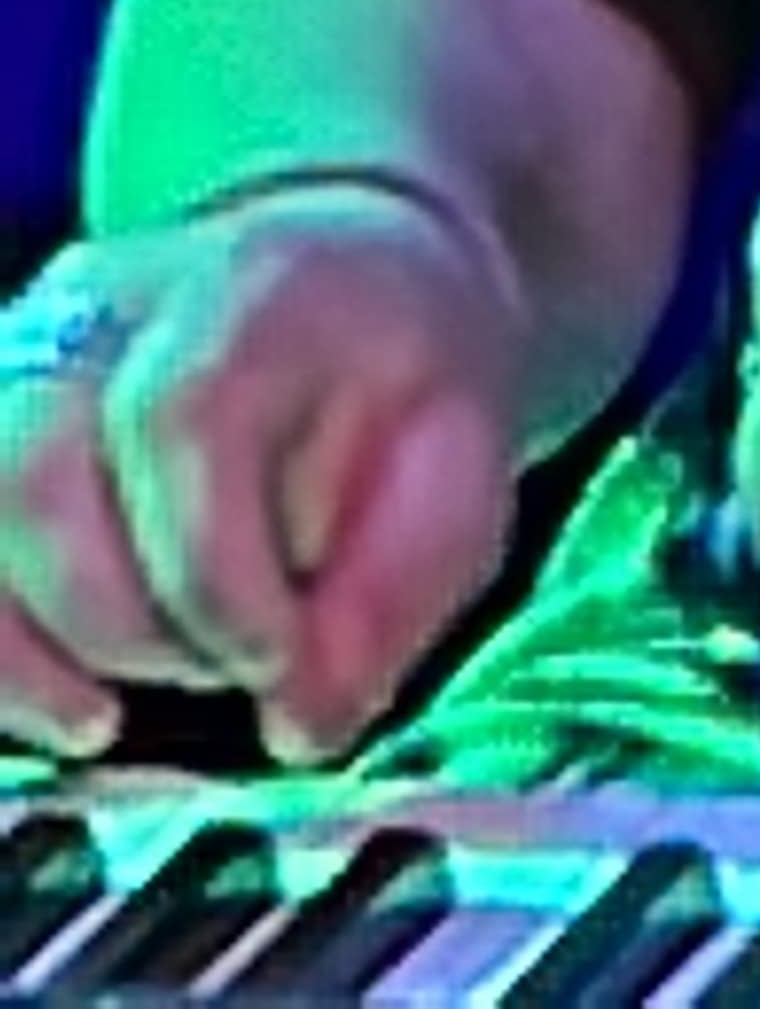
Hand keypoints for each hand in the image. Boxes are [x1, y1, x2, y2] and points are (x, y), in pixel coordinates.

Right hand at [0, 183, 527, 773]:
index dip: (213, 573)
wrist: (353, 292)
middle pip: (34, 468)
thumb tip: (300, 723)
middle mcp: (105, 307)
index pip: (177, 415)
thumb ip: (392, 597)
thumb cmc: (400, 392)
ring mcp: (21, 362)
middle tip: (207, 680)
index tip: (273, 664)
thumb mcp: (459, 475)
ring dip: (28, 654)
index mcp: (247, 293)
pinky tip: (60, 704)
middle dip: (118, 628)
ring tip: (114, 713)